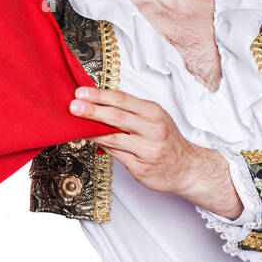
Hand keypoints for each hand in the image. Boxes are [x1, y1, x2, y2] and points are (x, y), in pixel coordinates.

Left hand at [69, 86, 242, 216]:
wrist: (188, 169)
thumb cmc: (167, 141)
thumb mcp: (155, 119)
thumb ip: (130, 112)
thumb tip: (99, 104)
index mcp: (154, 113)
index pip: (123, 100)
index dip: (100, 95)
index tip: (81, 92)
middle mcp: (153, 130)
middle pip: (117, 117)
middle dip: (92, 111)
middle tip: (73, 106)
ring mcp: (148, 150)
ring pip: (114, 138)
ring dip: (92, 131)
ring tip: (76, 125)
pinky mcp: (142, 168)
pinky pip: (116, 155)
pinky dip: (102, 147)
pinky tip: (91, 142)